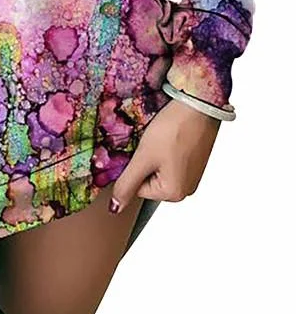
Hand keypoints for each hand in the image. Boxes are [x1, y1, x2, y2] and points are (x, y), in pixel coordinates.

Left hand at [107, 97, 221, 213]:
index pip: (137, 188)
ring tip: (161, 138)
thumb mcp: (144, 157)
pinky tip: (168, 136)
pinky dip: (165, 149)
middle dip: (145, 161)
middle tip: (151, 143)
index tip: (141, 150)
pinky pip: (170, 161)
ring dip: (154, 154)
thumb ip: (127, 184)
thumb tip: (115, 209)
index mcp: (174, 193)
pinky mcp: (195, 161)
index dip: (134, 166)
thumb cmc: (173, 130)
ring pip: (158, 169)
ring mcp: (193, 175)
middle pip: (148, 180)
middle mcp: (186, 189)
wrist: (198, 105)